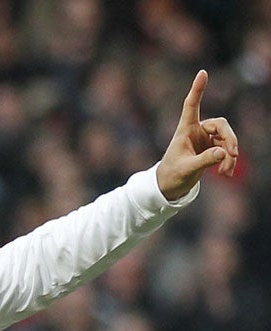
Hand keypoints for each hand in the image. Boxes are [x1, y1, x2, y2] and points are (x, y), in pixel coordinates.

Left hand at [156, 69, 238, 200]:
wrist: (169, 187)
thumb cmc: (172, 175)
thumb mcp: (187, 169)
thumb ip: (204, 161)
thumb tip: (223, 153)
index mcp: (185, 130)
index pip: (191, 105)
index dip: (197, 89)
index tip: (202, 72)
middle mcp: (196, 131)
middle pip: (221, 125)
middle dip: (230, 139)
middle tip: (232, 155)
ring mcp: (205, 139)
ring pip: (227, 139)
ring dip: (229, 155)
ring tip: (225, 173)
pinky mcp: (211, 148)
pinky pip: (226, 150)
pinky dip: (228, 161)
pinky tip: (226, 173)